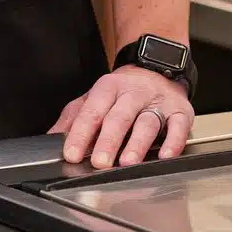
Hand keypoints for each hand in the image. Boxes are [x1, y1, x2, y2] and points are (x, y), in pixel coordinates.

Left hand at [52, 66, 192, 168]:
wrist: (157, 68)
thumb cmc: (122, 91)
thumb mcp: (94, 97)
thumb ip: (73, 117)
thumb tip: (51, 137)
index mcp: (108, 88)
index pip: (91, 111)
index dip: (80, 133)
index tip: (71, 153)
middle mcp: (133, 93)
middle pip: (119, 117)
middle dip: (108, 141)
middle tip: (99, 162)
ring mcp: (157, 102)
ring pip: (146, 122)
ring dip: (137, 143)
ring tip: (127, 162)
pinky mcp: (180, 111)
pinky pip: (178, 126)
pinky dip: (173, 142)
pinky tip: (165, 155)